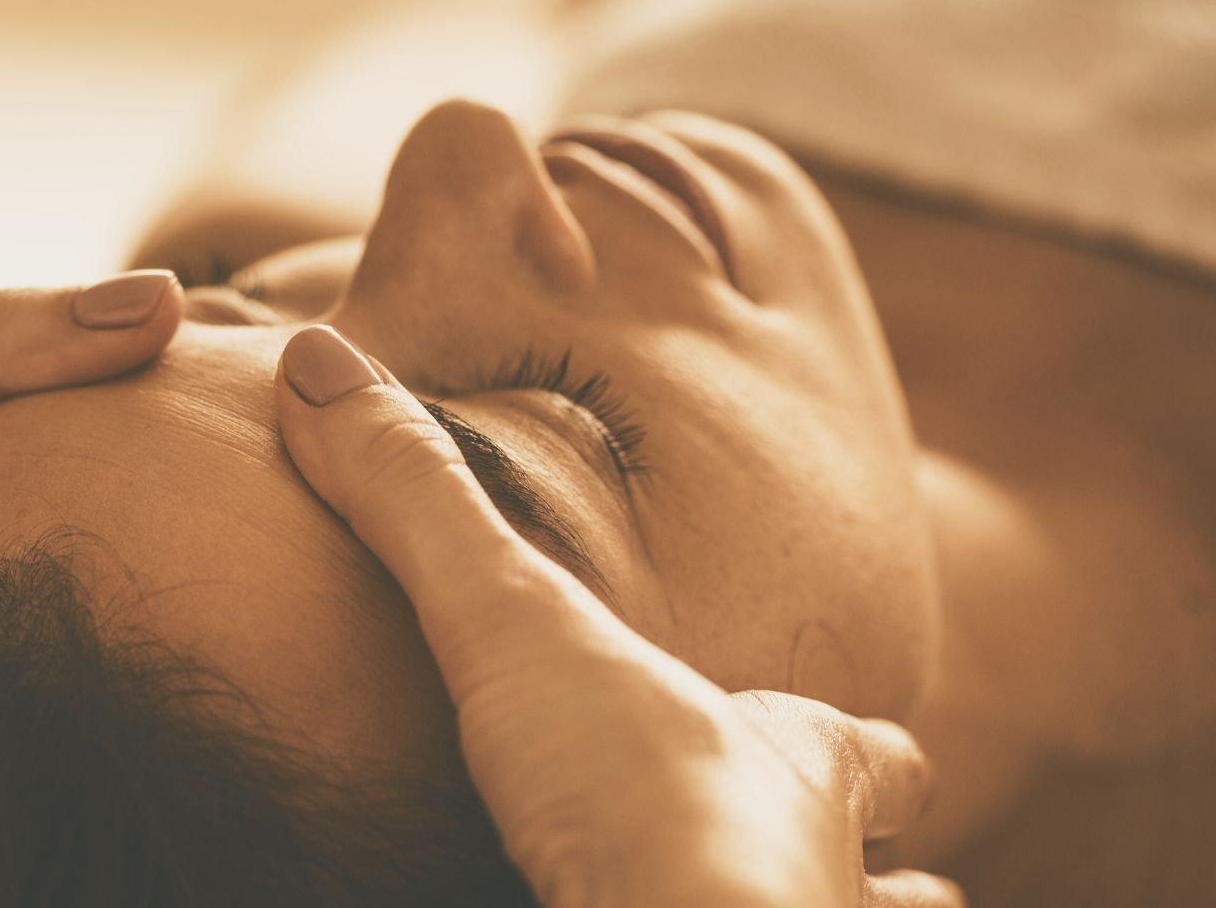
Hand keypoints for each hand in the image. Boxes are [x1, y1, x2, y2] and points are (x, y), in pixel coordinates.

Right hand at [274, 325, 960, 907]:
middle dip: (873, 867)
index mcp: (792, 762)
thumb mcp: (512, 623)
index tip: (894, 752)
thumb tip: (321, 360)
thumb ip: (420, 503)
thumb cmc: (635, 792)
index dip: (871, 750)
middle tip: (843, 876)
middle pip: (893, 873)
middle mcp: (821, 876)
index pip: (863, 747)